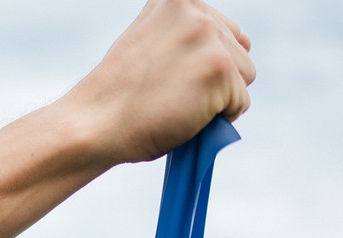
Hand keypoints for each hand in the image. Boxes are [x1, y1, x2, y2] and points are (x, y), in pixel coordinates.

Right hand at [66, 0, 254, 162]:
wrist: (96, 122)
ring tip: (176, 102)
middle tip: (168, 92)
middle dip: (213, 80)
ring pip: (244, 77)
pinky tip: (184, 115)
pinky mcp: (219, 68)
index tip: (167, 74)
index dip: (199, 63)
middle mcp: (195, 10)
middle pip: (238, 52)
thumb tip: (247, 41)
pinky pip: (239, 104)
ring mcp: (208, 37)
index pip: (221, 31)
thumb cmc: (120, 94)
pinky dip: (217, 119)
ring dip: (217, 99)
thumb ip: (191, 37)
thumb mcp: (153, 44)